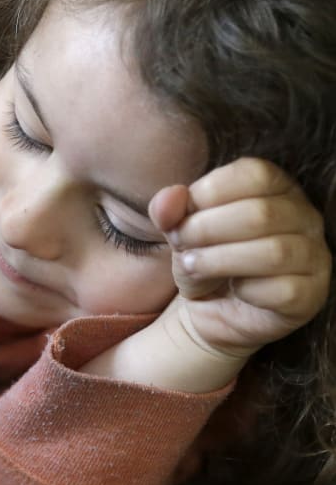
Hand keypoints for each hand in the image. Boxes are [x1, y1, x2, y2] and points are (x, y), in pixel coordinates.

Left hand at [150, 157, 331, 360]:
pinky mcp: (310, 295)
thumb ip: (170, 210)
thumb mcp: (180, 232)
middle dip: (206, 229)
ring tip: (193, 265)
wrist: (211, 310)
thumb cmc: (205, 261)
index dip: (209, 193)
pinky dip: (248, 290)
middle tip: (180, 243)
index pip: (254, 174)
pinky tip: (233, 290)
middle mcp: (305, 217)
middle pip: (261, 213)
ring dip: (220, 260)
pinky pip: (284, 289)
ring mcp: (314, 256)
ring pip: (273, 252)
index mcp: (276, 188)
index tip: (180, 217)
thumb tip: (169, 198)